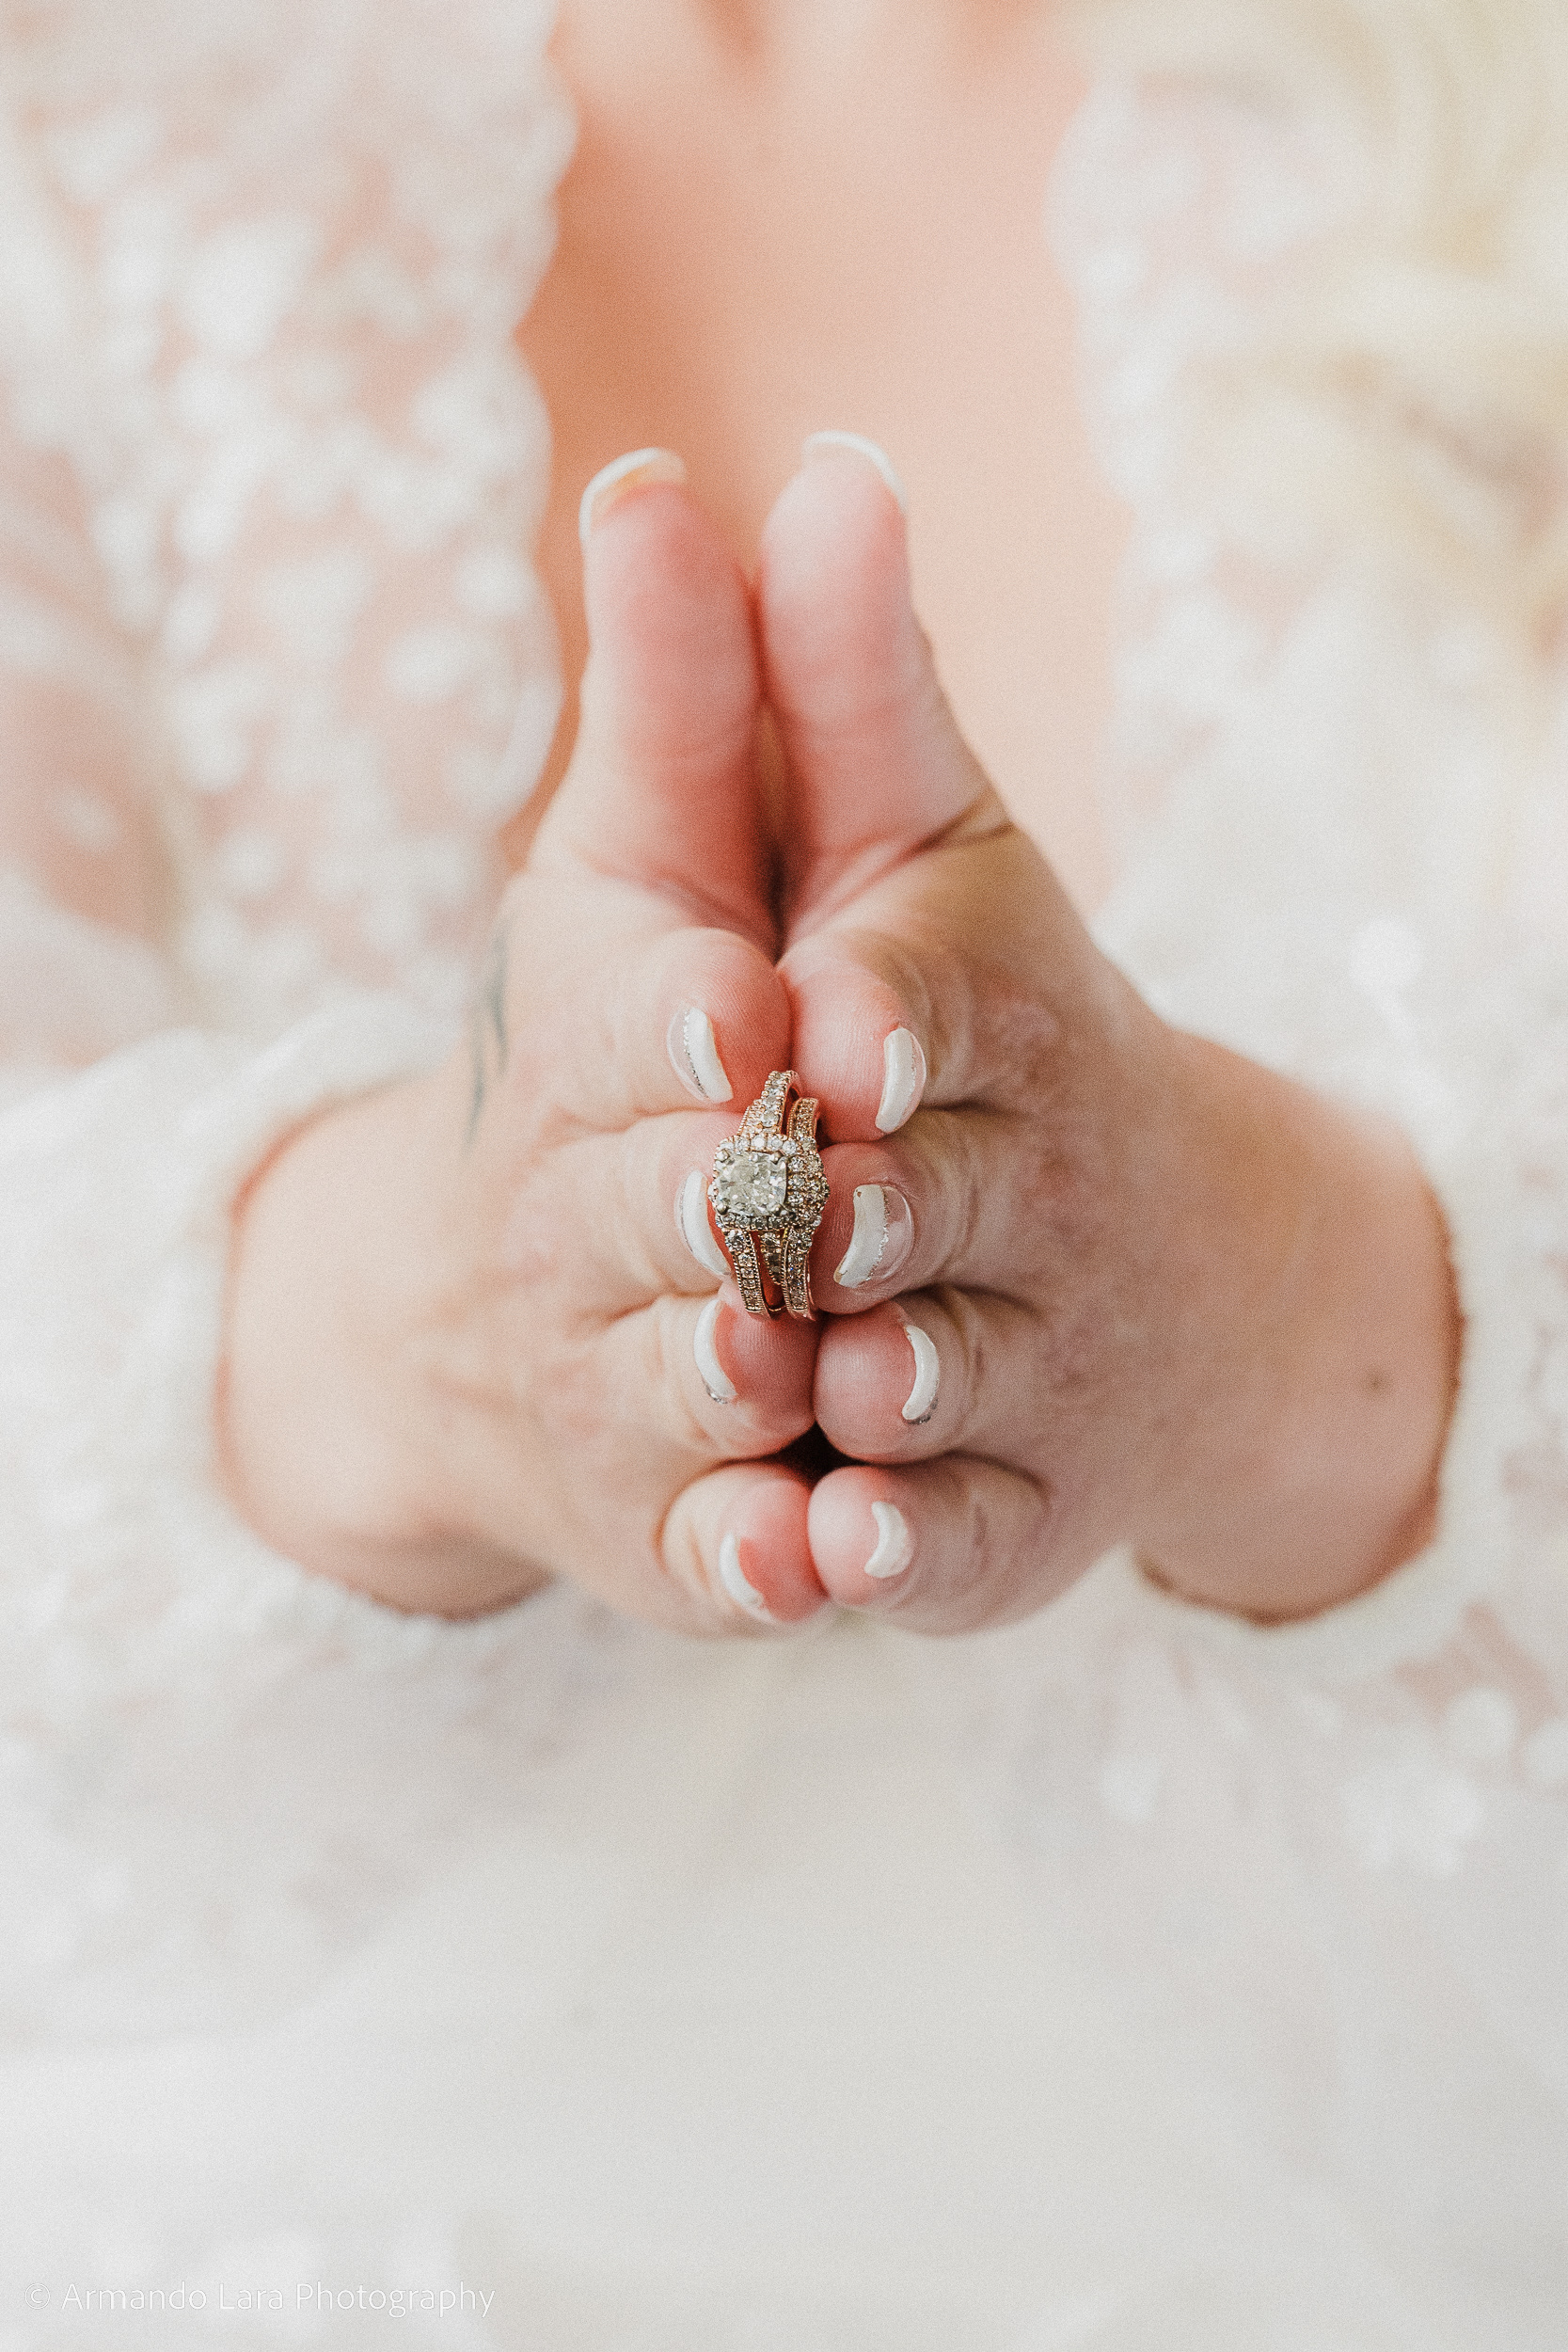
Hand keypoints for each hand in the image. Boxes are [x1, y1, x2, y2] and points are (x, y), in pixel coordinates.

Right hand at [220, 472, 831, 1628]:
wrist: (500, 1310)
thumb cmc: (632, 1046)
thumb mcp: (656, 862)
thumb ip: (691, 694)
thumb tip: (674, 471)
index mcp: (592, 1047)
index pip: (621, 1022)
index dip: (679, 1020)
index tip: (750, 1012)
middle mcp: (587, 1217)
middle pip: (660, 1206)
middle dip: (729, 1201)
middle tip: (794, 1201)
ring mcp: (622, 1381)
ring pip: (683, 1384)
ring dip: (737, 1382)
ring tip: (801, 1379)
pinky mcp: (675, 1519)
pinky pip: (719, 1552)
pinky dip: (768, 1564)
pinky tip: (826, 1562)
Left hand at [753, 444, 1460, 1630]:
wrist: (1145, 1260)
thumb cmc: (972, 1024)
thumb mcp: (912, 846)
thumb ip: (839, 689)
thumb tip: (813, 460)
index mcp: (990, 1017)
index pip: (941, 998)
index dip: (890, 1007)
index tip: (827, 1013)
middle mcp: (1025, 1189)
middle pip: (941, 1193)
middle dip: (870, 1199)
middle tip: (805, 1208)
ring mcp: (1024, 1356)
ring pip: (949, 1369)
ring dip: (892, 1378)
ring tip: (829, 1385)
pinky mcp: (1002, 1505)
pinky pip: (952, 1536)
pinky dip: (901, 1552)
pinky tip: (834, 1559)